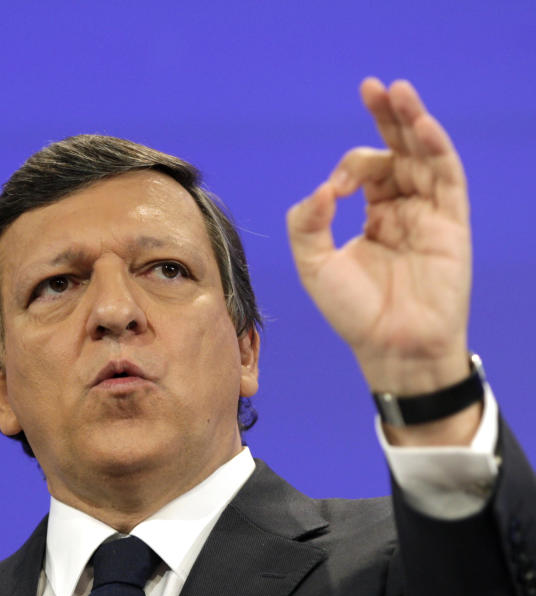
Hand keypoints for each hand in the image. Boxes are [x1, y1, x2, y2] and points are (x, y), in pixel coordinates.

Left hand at [287, 79, 471, 403]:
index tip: (334, 190)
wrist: (391, 345)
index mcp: (372, 217)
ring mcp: (428, 213)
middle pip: (397, 152)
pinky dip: (434, 148)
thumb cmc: (354, 313)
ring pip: (423, 156)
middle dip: (384, 118)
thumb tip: (321, 189)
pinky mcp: (451, 222)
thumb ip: (307, 225)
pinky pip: (446, 176)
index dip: (348, 169)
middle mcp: (402, 210)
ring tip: (397, 92)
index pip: (363, 173)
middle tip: (372, 86)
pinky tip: (420, 125)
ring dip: (410, 122)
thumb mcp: (314, 267)